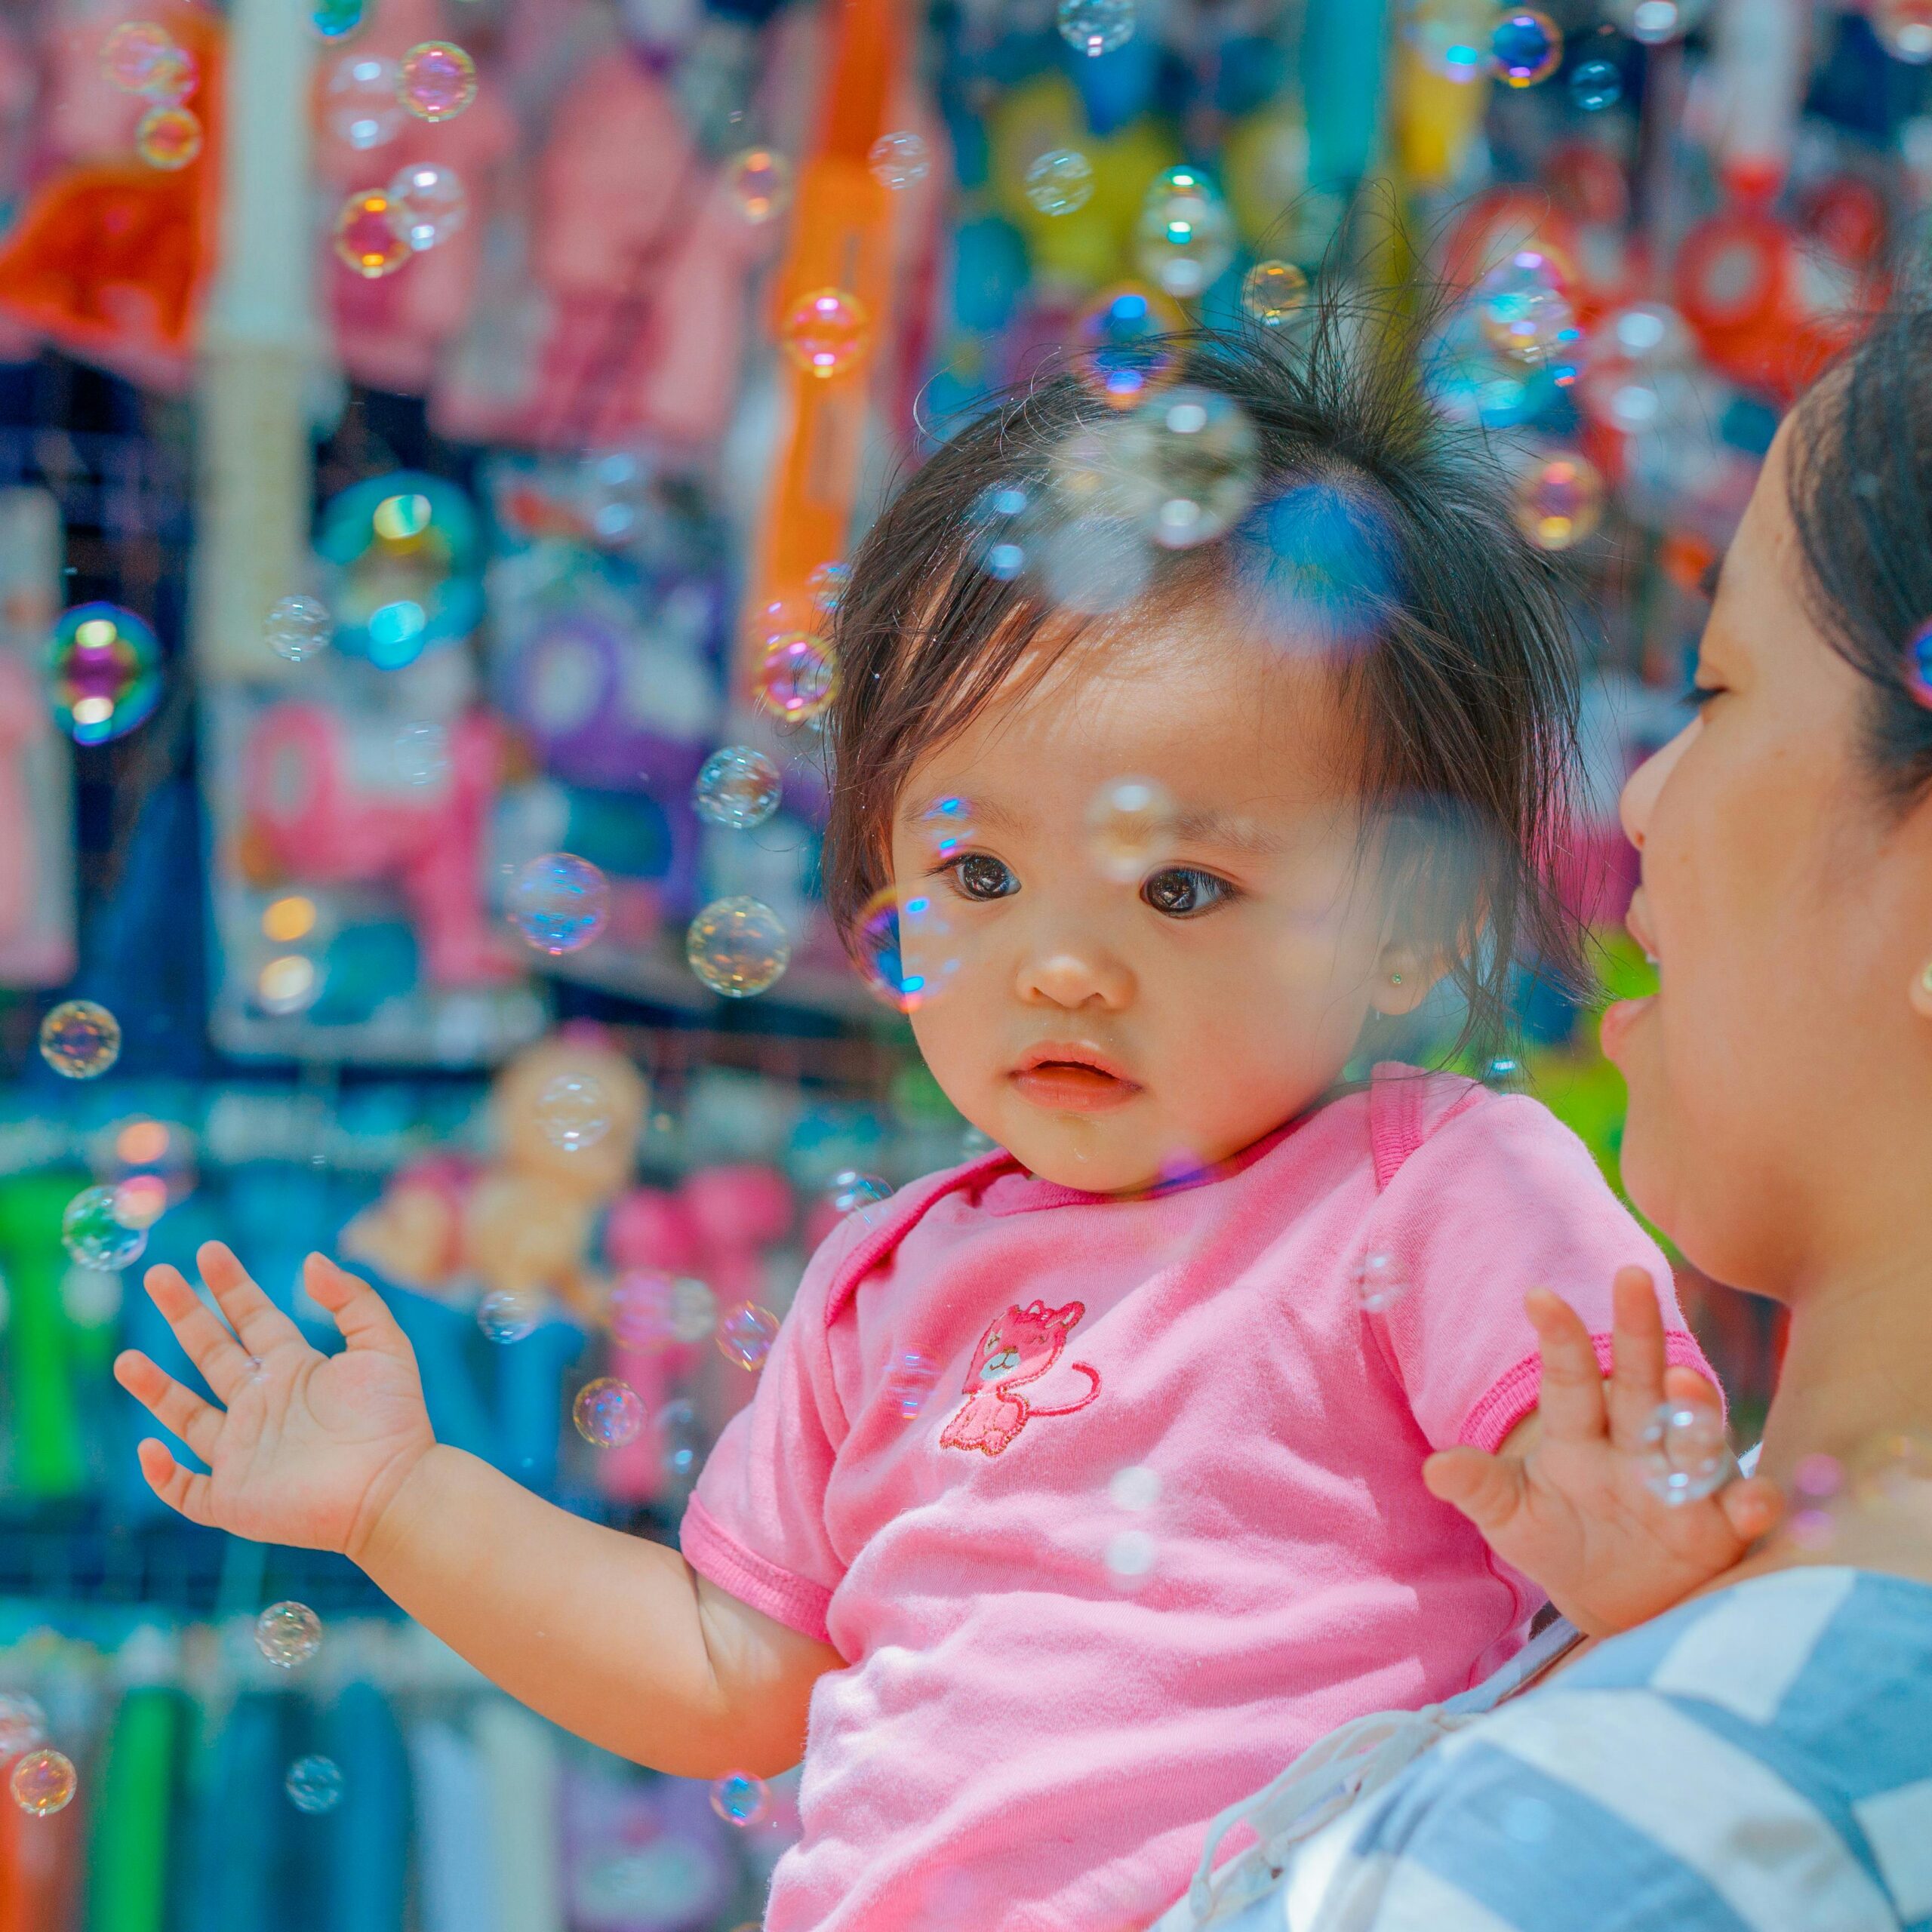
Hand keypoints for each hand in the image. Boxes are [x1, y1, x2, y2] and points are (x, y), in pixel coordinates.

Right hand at [113, 1243, 436, 1560]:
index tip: (208, 1251)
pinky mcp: (235, 1499)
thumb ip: (354, 1300)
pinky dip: (162, 1475)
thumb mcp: (384, 1346)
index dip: (231, 1286)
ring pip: (186, 1418)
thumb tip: (311, 1260)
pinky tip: (150, 1448)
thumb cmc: (393, 1420)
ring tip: (124, 1361)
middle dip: (184, 1314)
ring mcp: (245, 1452)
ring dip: (155, 1390)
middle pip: (212, 1353)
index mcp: (295, 1370)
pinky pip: (187, 1490)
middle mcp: (263, 1407)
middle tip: (157, 1275)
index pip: (254, 1320)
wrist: (395, 1489)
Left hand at [1422, 1266, 1782, 1637]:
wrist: (1615, 1603)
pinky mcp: (1722, 1528)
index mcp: (1581, 1432)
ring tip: (1682, 1379)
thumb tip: (1434, 1470)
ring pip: (1694, 1433)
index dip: (1559, 1338)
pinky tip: (1759, 1496)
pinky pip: (1744, 1510)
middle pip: (1639, 1379)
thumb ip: (1481, 1488)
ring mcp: (1683, 1480)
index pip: (1568, 1379)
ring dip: (1694, 1408)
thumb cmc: (1560, 1542)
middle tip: (1630, 1277)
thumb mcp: (1512, 1517)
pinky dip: (1755, 1503)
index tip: (1538, 1295)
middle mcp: (1637, 1442)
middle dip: (1637, 1331)